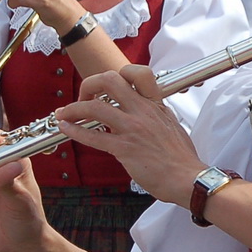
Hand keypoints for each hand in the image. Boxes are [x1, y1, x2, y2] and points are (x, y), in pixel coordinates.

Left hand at [55, 65, 201, 204]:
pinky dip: (74, 130)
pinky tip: (65, 128)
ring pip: (95, 107)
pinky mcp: (124, 148)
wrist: (188, 178)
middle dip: (89, 84)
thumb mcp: (172, 126)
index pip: (138, 73)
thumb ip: (155, 115)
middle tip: (83, 97)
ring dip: (73, 109)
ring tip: (64, 114)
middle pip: (110, 80)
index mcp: (155, 104)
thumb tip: (143, 113)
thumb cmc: (182, 158)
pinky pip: (92, 135)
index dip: (118, 74)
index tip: (107, 87)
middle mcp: (143, 111)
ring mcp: (133, 128)